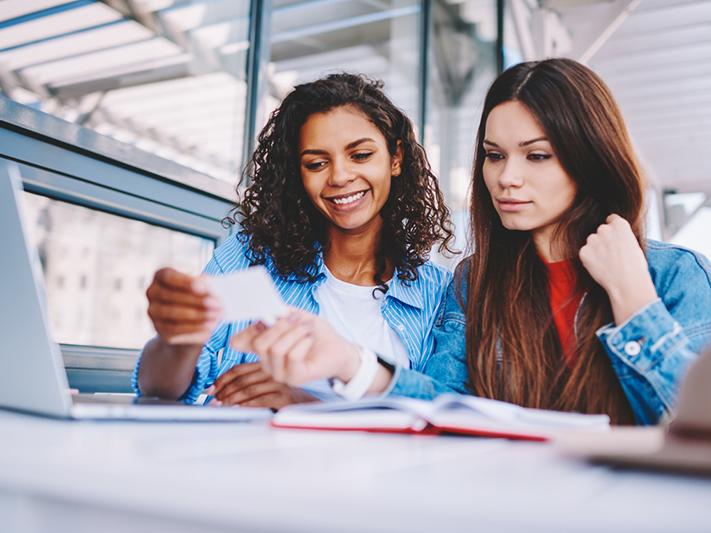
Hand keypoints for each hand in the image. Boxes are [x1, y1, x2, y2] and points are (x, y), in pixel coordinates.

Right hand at [146, 268, 221, 345]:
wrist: (186, 323)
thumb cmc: (195, 297)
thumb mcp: (200, 287)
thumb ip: (203, 285)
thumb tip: (212, 290)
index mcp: (160, 275)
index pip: (168, 276)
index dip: (186, 282)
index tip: (204, 288)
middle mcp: (152, 292)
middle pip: (173, 296)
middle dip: (198, 301)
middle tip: (217, 304)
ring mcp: (153, 312)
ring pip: (175, 313)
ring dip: (199, 314)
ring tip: (217, 315)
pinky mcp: (159, 329)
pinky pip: (176, 329)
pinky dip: (195, 327)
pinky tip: (209, 325)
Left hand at [207, 363, 316, 408]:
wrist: (308, 405)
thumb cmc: (283, 395)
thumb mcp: (266, 384)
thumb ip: (248, 382)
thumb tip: (220, 391)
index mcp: (265, 365)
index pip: (238, 368)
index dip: (222, 378)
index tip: (210, 388)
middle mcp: (271, 371)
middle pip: (241, 379)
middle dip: (223, 391)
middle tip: (213, 400)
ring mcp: (278, 383)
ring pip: (248, 389)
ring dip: (231, 399)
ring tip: (222, 406)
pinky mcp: (284, 396)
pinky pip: (260, 400)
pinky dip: (246, 405)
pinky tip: (238, 408)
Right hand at [229, 309, 360, 386]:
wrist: (337, 348)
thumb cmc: (314, 333)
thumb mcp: (293, 316)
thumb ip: (276, 313)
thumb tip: (262, 311)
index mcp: (262, 348)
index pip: (239, 342)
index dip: (245, 329)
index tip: (262, 317)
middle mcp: (267, 363)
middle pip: (259, 343)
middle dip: (280, 326)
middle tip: (296, 319)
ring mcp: (279, 374)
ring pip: (276, 349)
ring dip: (295, 332)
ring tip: (307, 329)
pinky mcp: (295, 379)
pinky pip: (292, 356)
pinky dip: (303, 342)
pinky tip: (309, 340)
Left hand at [579, 214, 657, 323]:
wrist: (627, 282)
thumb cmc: (635, 267)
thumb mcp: (634, 245)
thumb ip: (622, 236)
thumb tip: (616, 237)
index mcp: (620, 225)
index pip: (611, 219)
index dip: (613, 229)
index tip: (614, 238)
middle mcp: (604, 229)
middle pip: (601, 231)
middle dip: (603, 240)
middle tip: (611, 255)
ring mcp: (592, 240)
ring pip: (591, 242)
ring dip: (595, 249)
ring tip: (607, 263)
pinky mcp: (583, 252)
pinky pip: (585, 253)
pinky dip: (589, 259)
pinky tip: (599, 267)